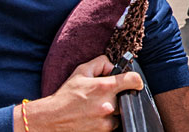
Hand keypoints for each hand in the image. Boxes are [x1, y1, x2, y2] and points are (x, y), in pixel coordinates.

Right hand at [20, 55, 142, 130]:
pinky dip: (107, 120)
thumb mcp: (81, 72)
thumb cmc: (66, 95)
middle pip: (126, 97)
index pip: (133, 80)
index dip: (136, 79)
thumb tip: (113, 66)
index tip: (135, 82)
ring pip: (120, 113)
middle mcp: (108, 105)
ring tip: (97, 107)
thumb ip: (100, 63)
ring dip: (113, 109)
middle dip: (118, 95)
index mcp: (104, 87)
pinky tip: (95, 116)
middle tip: (105, 96)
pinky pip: (113, 125)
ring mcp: (107, 121)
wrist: (52, 119)